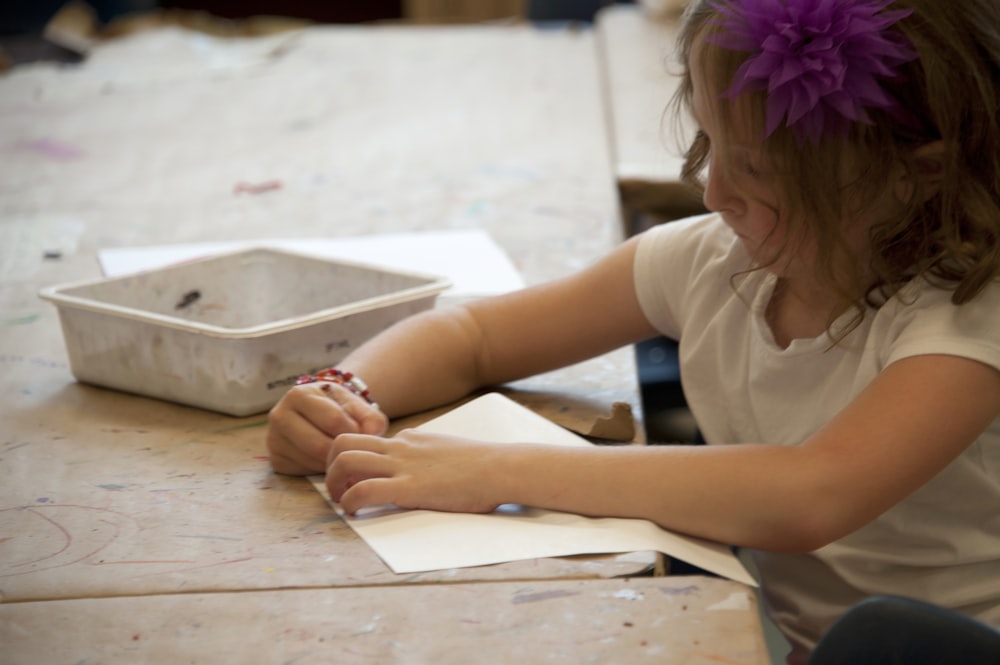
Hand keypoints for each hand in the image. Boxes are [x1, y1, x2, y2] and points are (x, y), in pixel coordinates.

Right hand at [266, 382, 387, 475]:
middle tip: (354, 450)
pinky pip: (304, 472)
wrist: (321, 414)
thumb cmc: (340, 409)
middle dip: (342, 451)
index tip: (361, 433)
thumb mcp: (357, 405)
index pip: (332, 419)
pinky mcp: (276, 460)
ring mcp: (274, 439)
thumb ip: (370, 417)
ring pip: (311, 461)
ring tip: (343, 454)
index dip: (353, 431)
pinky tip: (329, 461)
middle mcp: (280, 415)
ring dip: (333, 463)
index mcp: (299, 394)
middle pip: (318, 445)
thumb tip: (372, 434)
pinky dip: (321, 470)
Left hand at [326, 429, 502, 514]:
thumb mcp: (446, 452)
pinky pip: (363, 490)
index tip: (352, 478)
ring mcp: (402, 466)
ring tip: (341, 502)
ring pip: (345, 461)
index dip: (352, 459)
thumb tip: (421, 470)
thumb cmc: (482, 466)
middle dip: (329, 465)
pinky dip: (349, 503)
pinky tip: (354, 514)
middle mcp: (399, 447)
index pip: (366, 441)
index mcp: (409, 439)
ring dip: (333, 484)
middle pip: (342, 442)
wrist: (499, 467)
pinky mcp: (408, 488)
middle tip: (337, 488)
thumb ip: (426, 457)